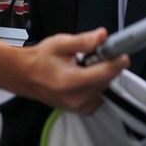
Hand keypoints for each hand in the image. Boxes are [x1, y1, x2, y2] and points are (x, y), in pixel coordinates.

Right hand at [12, 29, 127, 114]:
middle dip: (107, 65)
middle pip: (107, 80)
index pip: (105, 73)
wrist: (24, 76)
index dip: (116, 61)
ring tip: (88, 64)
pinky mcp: (81, 110)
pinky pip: (99, 96)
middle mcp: (78, 98)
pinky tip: (86, 75)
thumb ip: (83, 40)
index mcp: (71, 81)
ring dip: (102, 75)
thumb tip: (103, 35)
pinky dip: (97, 84)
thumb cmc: (41, 58)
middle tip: (99, 52)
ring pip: (104, 88)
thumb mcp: (60, 43)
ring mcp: (79, 107)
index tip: (120, 51)